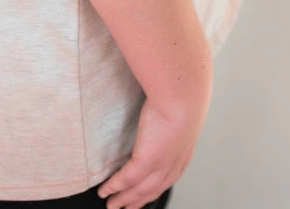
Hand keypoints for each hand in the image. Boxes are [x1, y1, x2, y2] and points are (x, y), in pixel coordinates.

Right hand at [96, 84, 212, 208]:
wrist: (183, 94)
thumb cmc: (184, 93)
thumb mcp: (181, 109)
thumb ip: (172, 114)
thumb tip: (163, 107)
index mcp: (183, 153)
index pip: (168, 179)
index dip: (155, 189)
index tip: (145, 195)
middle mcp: (173, 164)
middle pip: (152, 190)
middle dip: (137, 201)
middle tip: (124, 208)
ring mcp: (160, 165)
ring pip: (138, 190)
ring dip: (123, 200)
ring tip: (111, 205)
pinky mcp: (146, 160)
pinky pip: (126, 179)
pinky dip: (114, 186)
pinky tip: (105, 190)